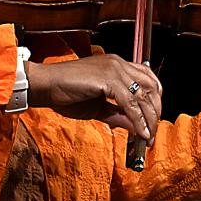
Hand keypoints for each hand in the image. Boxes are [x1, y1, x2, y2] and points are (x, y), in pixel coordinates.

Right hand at [26, 54, 161, 144]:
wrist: (46, 85)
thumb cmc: (65, 93)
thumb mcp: (97, 108)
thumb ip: (118, 115)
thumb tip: (138, 128)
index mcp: (115, 65)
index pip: (147, 78)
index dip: (155, 99)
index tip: (153, 119)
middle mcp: (118, 63)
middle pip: (151, 87)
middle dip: (155, 112)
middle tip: (152, 132)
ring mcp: (114, 69)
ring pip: (143, 95)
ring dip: (149, 119)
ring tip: (148, 136)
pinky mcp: (108, 79)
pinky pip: (131, 103)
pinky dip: (138, 120)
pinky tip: (140, 133)